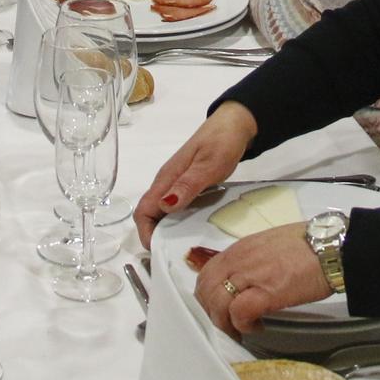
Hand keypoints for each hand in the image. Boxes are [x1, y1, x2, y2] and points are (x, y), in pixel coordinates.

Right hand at [134, 102, 257, 245]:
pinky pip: (177, 208)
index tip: (159, 250)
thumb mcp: (208, 164)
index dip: (146, 233)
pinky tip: (195, 231)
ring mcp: (177, 183)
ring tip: (185, 248)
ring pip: (163, 213)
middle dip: (156, 237)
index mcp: (166, 178)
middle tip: (174, 255)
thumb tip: (164, 205)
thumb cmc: (222, 141)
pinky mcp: (188, 185)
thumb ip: (187, 184)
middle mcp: (167, 182)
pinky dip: (180, 222)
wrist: (235, 123)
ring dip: (168, 231)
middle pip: (150, 214)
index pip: (143, 210)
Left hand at [194, 222, 331, 337]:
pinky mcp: (267, 291)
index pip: (207, 273)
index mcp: (241, 248)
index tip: (218, 309)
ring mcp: (251, 274)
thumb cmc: (309, 245)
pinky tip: (256, 328)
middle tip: (226, 325)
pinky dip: (242, 325)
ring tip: (239, 330)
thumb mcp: (271, 245)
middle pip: (206, 289)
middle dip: (211, 312)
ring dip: (224, 322)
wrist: (333, 247)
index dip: (208, 295)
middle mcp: (240, 259)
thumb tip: (246, 278)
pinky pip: (239, 312)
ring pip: (217, 302)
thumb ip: (252, 259)